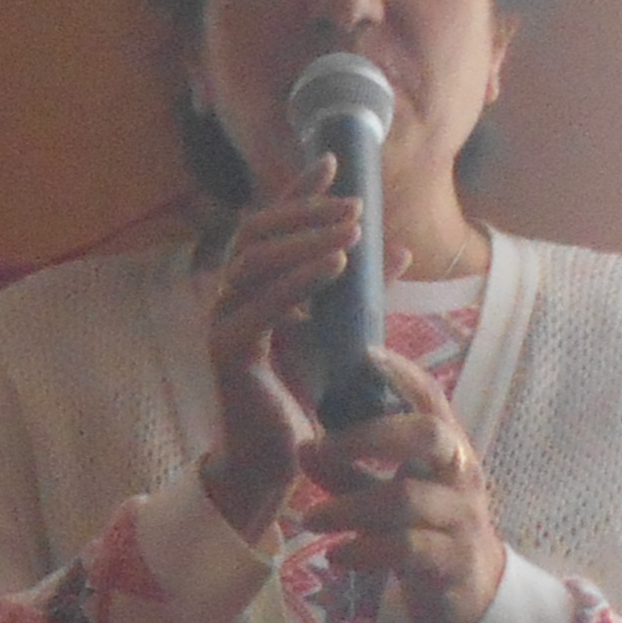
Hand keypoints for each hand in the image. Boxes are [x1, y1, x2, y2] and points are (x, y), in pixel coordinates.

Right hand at [195, 187, 361, 542]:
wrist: (272, 461)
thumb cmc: (300, 399)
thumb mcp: (340, 333)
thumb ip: (361, 293)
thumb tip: (400, 250)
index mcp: (247, 290)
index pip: (266, 225)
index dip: (296, 191)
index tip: (330, 161)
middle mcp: (226, 300)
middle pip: (256, 235)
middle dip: (306, 212)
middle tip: (354, 204)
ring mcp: (221, 325)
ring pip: (255, 263)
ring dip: (304, 240)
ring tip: (350, 230)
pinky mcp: (229, 355)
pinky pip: (261, 308)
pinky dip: (298, 283)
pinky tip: (335, 266)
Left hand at [293, 348, 505, 622]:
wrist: (471, 594)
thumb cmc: (425, 531)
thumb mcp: (387, 496)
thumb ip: (347, 473)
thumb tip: (302, 445)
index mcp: (448, 449)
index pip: (432, 398)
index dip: (402, 373)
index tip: (365, 354)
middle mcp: (461, 475)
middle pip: (427, 435)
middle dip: (370, 435)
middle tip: (321, 447)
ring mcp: (460, 518)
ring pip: (405, 500)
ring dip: (348, 507)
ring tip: (310, 519)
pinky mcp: (451, 563)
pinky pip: (405, 549)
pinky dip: (364, 551)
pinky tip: (337, 556)